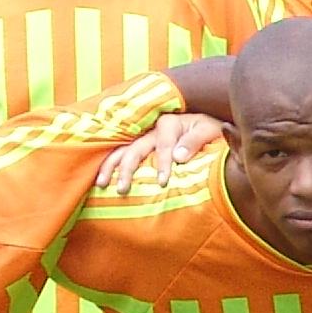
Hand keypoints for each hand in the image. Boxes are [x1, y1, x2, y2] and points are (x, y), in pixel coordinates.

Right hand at [96, 113, 220, 192]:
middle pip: (135, 148)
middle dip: (127, 169)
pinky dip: (111, 165)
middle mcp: (152, 129)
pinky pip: (122, 154)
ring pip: (122, 151)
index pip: (163, 145)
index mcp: (169, 123)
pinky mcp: (140, 146)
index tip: (163, 182)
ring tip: (102, 185)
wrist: (207, 126)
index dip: (162, 163)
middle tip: (122, 189)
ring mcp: (143, 137)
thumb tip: (178, 157)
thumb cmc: (210, 130)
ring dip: (111, 167)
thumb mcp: (209, 131)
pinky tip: (101, 179)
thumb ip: (195, 141)